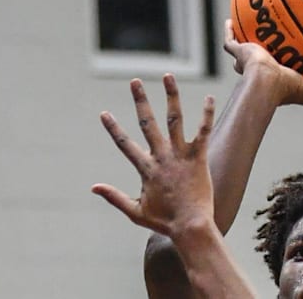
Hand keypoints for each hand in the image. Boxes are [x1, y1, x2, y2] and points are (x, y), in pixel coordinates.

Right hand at [92, 74, 215, 238]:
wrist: (191, 226)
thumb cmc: (164, 221)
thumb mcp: (135, 211)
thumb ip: (114, 197)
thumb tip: (93, 187)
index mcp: (145, 169)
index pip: (124, 144)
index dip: (113, 128)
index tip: (104, 113)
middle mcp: (161, 157)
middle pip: (148, 123)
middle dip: (140, 100)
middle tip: (135, 81)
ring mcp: (180, 155)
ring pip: (175, 120)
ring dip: (171, 96)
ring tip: (168, 76)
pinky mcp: (199, 157)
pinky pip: (203, 131)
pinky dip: (206, 114)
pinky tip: (209, 98)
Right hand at [223, 19, 302, 107]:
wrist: (265, 83)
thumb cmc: (286, 89)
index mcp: (271, 80)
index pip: (272, 74)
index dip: (275, 69)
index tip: (280, 64)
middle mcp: (256, 70)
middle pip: (253, 63)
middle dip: (254, 55)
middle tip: (260, 45)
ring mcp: (246, 60)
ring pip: (241, 50)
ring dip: (242, 41)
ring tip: (244, 28)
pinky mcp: (239, 51)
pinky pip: (230, 40)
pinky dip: (229, 31)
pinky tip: (230, 20)